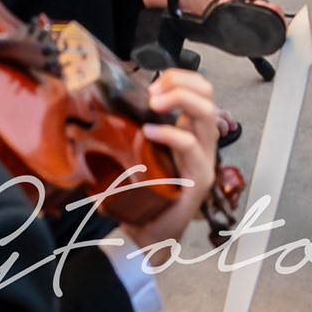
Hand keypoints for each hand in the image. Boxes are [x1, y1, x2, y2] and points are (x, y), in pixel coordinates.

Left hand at [121, 69, 233, 247]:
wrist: (149, 234)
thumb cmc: (144, 192)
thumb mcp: (138, 153)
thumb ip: (133, 130)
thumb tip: (102, 106)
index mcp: (191, 131)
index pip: (201, 90)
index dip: (180, 78)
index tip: (153, 84)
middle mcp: (203, 142)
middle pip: (208, 94)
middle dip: (181, 83)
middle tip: (152, 93)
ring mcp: (205, 160)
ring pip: (206, 114)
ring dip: (179, 99)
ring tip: (153, 103)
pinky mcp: (200, 178)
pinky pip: (191, 146)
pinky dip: (170, 133)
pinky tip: (150, 132)